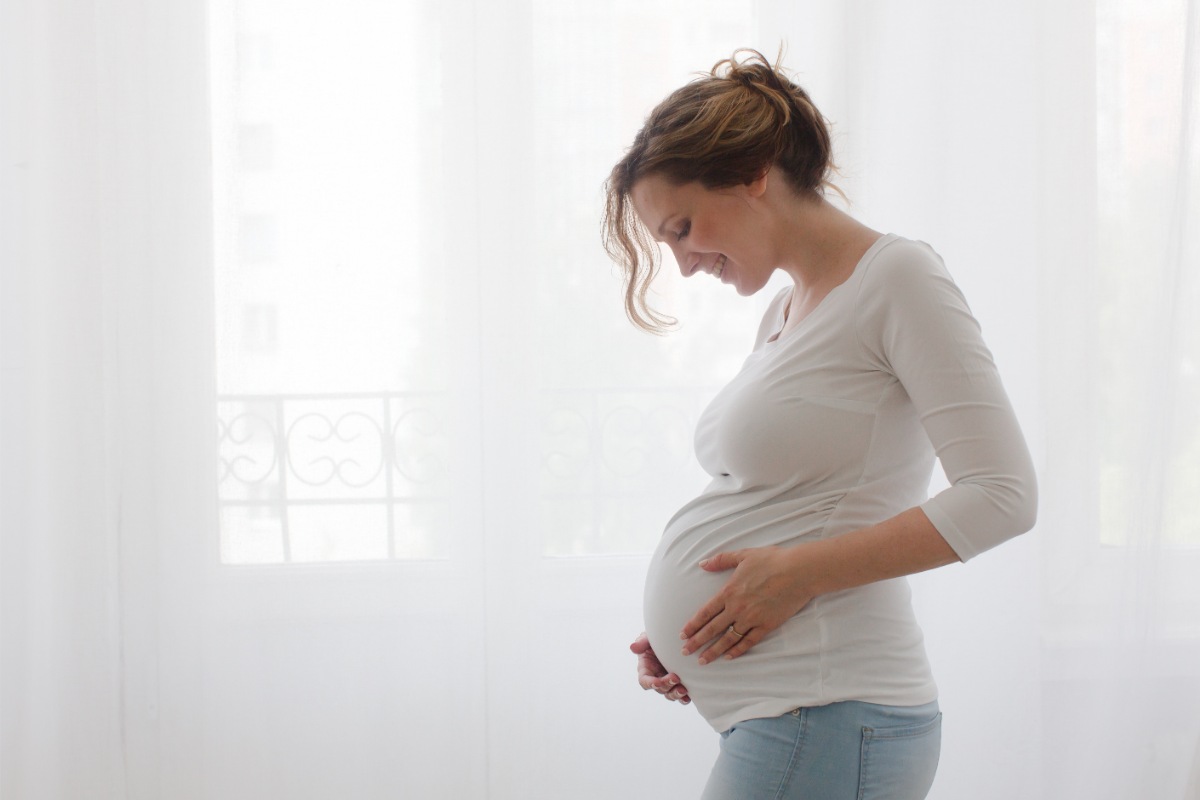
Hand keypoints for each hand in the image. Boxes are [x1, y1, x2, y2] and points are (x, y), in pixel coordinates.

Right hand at [630, 632, 690, 703]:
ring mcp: (667, 682)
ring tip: (683, 690)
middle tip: (676, 678)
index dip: (650, 684)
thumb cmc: (658, 637)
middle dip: (666, 685)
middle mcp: (656, 678)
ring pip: (669, 694)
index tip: (657, 682)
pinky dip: (683, 698)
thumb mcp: (649, 638)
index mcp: (646, 669)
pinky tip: (688, 697)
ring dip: (675, 694)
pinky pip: (680, 695)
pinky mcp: (678, 683)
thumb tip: (633, 647)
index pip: (644, 681)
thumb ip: (642, 642)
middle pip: (659, 689)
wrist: (673, 639)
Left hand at [680, 545, 817, 664]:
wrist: (798, 571)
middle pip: (712, 629)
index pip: (705, 613)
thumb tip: (702, 564)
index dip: (693, 625)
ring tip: (703, 660)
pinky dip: (738, 650)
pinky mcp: (767, 625)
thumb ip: (720, 560)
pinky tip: (729, 657)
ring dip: (714, 651)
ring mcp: (752, 619)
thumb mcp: (743, 555)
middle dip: (697, 642)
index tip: (682, 635)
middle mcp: (737, 608)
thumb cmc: (771, 560)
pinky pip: (749, 641)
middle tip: (685, 652)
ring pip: (728, 639)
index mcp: (729, 592)